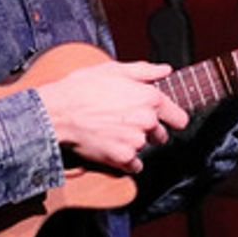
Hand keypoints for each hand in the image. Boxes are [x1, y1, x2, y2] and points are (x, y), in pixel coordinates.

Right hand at [36, 59, 188, 171]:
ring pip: (145, 148)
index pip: (180, 118)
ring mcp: (136, 141)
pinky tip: (112, 147)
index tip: (164, 119)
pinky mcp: (122, 158)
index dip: (171, 118)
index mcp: (151, 99)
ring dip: (134, 144)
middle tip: (126, 123)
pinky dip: (126, 161)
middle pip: (162, 136)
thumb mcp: (115, 70)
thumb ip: (145, 71)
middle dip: (149, 131)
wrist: (58, 112)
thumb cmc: (82, 88)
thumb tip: (165, 71)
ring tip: (113, 131)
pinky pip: (134, 166)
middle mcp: (148, 121)